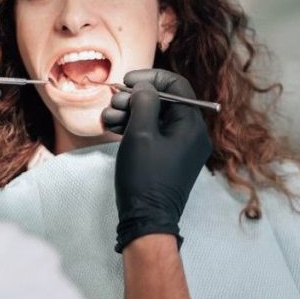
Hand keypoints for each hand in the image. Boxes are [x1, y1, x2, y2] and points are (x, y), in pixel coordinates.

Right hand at [102, 69, 212, 252]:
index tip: (127, 80)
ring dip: (128, 113)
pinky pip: (152, 133)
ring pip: (154, 117)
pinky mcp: (167, 158)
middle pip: (163, 101)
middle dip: (134, 98)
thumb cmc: (145, 177)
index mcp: (192, 125)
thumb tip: (145, 88)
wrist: (146, 220)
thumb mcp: (141, 133)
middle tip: (112, 103)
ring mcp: (179, 147)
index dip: (150, 78)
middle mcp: (191, 134)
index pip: (177, 86)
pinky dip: (132, 127)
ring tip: (107, 118)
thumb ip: (144, 102)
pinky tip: (111, 127)